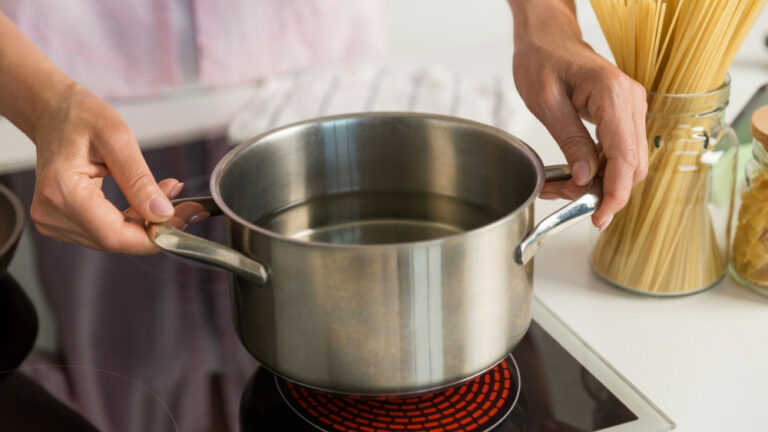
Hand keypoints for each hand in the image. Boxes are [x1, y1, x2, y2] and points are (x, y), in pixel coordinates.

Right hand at [29, 83, 184, 253]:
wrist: (54, 113)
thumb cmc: (81, 117)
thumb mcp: (118, 138)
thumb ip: (139, 179)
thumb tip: (162, 213)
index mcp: (61, 190)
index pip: (114, 236)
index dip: (154, 237)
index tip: (184, 218)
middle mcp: (51, 212)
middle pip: (115, 239)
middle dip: (155, 227)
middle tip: (186, 205)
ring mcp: (52, 219)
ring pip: (113, 238)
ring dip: (146, 222)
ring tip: (166, 191)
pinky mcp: (61, 221)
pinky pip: (105, 231)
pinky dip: (132, 220)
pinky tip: (148, 200)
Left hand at [509, 0, 646, 229]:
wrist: (547, 36)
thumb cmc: (542, 58)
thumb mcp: (546, 102)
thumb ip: (570, 140)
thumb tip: (586, 177)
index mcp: (613, 96)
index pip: (626, 158)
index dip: (614, 194)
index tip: (599, 217)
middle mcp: (631, 102)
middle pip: (631, 166)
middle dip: (601, 191)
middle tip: (563, 196)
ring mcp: (630, 109)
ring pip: (626, 163)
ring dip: (597, 182)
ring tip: (559, 185)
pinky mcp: (622, 115)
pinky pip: (617, 151)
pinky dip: (597, 168)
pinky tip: (570, 173)